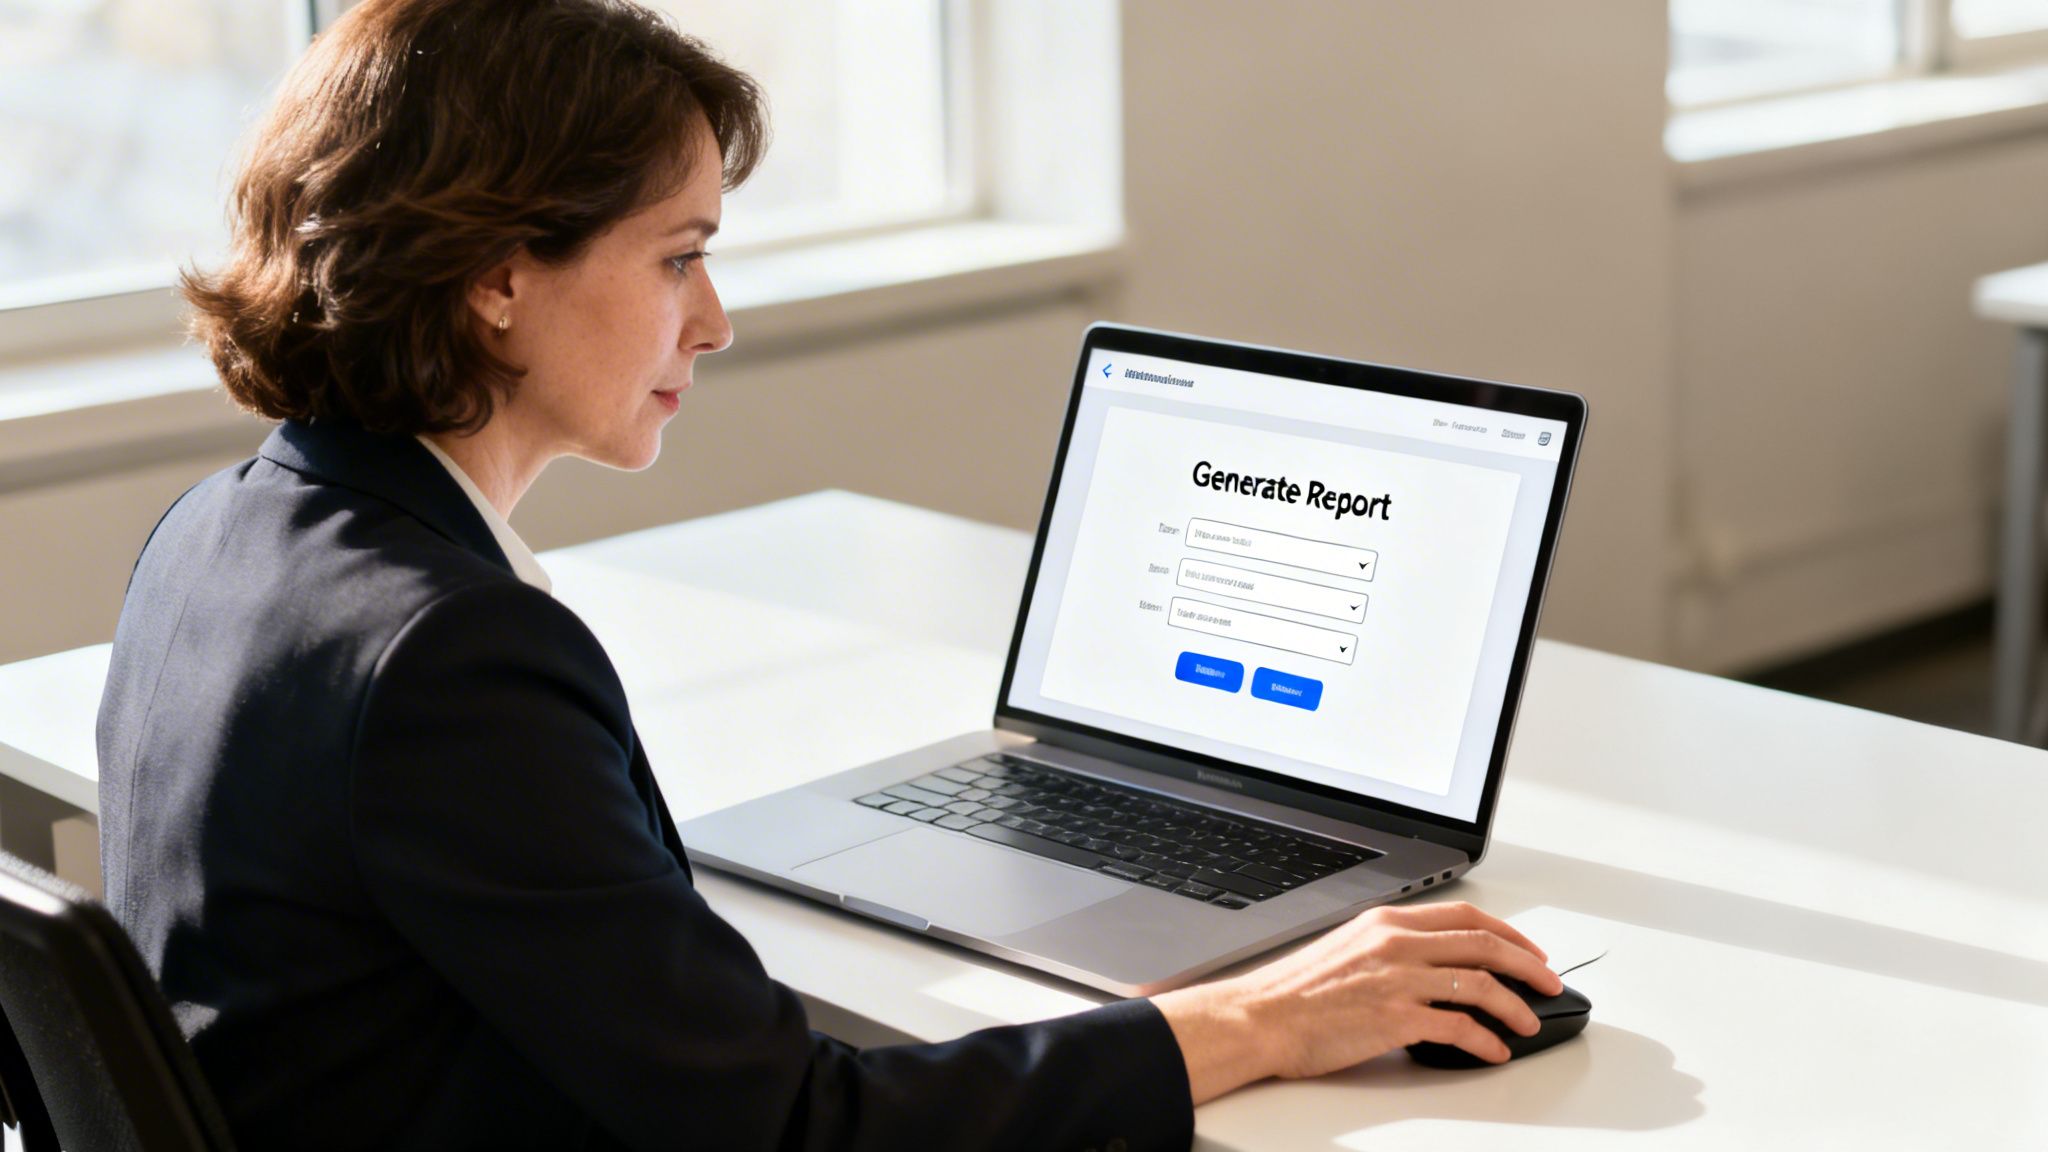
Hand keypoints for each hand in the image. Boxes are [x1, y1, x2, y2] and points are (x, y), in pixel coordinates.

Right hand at [1152, 901, 1559, 1102]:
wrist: (1261, 1017)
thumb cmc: (1296, 991)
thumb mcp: (1347, 947)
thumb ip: (1391, 947)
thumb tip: (1433, 964)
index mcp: (1386, 921)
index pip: (1464, 916)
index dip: (1507, 933)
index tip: (1527, 951)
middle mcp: (1397, 943)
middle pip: (1484, 944)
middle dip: (1527, 965)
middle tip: (1549, 983)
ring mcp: (1398, 979)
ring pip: (1481, 984)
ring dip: (1515, 1006)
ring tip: (1528, 1023)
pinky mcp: (1396, 1018)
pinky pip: (1460, 1027)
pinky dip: (1486, 1041)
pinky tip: (1493, 1051)